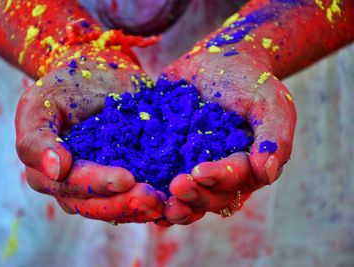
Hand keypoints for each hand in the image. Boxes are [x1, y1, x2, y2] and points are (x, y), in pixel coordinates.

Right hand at [16, 61, 164, 223]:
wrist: (99, 74)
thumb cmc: (67, 84)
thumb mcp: (42, 101)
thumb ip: (38, 137)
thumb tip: (55, 170)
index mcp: (46, 172)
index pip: (70, 185)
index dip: (97, 184)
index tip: (125, 178)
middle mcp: (71, 186)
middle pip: (95, 205)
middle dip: (123, 203)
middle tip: (151, 196)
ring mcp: (97, 187)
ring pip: (116, 209)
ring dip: (141, 209)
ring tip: (165, 203)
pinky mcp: (123, 181)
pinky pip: (134, 199)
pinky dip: (152, 204)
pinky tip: (172, 202)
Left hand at [162, 48, 295, 223]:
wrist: (217, 60)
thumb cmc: (248, 80)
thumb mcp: (270, 102)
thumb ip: (274, 137)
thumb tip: (268, 174)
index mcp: (246, 165)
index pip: (235, 180)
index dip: (217, 180)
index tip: (199, 172)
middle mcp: (220, 174)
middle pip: (210, 197)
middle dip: (194, 196)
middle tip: (175, 188)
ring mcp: (192, 167)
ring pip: (186, 198)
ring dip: (174, 206)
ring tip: (156, 205)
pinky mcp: (169, 158)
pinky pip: (160, 179)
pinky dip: (152, 191)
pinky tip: (137, 194)